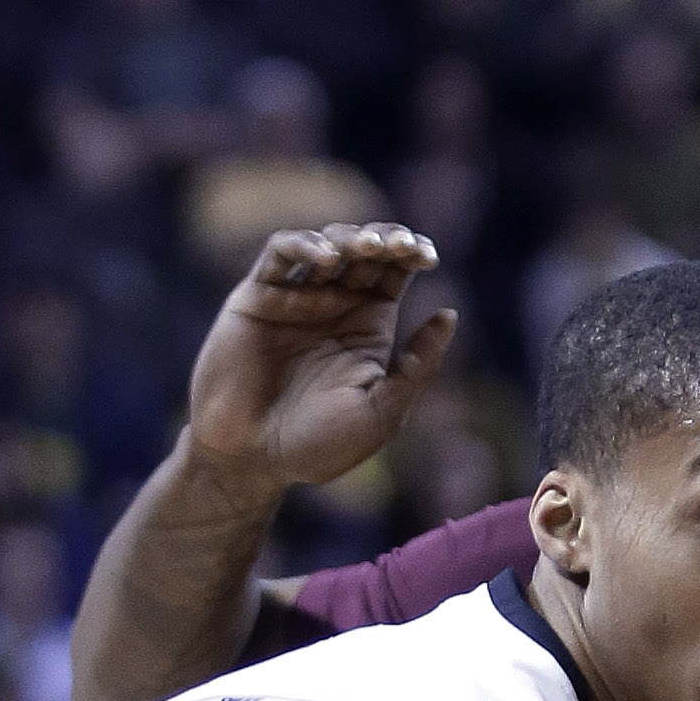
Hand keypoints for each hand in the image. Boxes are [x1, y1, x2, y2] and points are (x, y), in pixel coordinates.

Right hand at [185, 225, 459, 494]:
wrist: (250, 462)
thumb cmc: (316, 447)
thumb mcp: (381, 413)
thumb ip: (417, 367)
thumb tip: (450, 314)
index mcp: (367, 327)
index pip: (395, 271)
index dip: (412, 252)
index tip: (427, 256)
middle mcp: (333, 305)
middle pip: (365, 250)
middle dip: (385, 239)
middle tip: (397, 246)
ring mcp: (294, 297)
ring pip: (326, 243)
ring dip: (349, 238)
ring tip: (367, 249)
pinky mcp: (257, 296)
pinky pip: (279, 253)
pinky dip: (303, 245)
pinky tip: (325, 258)